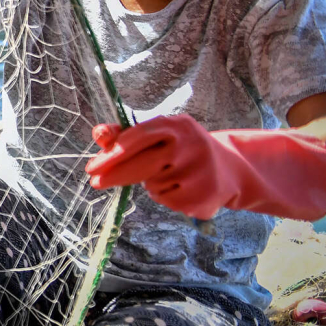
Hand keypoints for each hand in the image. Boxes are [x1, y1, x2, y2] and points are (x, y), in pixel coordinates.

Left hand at [87, 115, 325, 220]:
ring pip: (152, 184)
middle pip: (143, 164)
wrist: (231, 168)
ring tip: (171, 175)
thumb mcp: (160, 135)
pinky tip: (181, 188)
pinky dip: (165, 196)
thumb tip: (98, 133)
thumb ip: (127, 135)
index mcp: (177, 126)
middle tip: (94, 181)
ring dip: (151, 183)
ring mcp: (198, 172)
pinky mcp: (202, 195)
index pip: (141, 135)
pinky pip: (166, 199)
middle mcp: (190, 146)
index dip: (116, 150)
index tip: (94, 165)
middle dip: (114, 174)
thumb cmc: (183, 148)